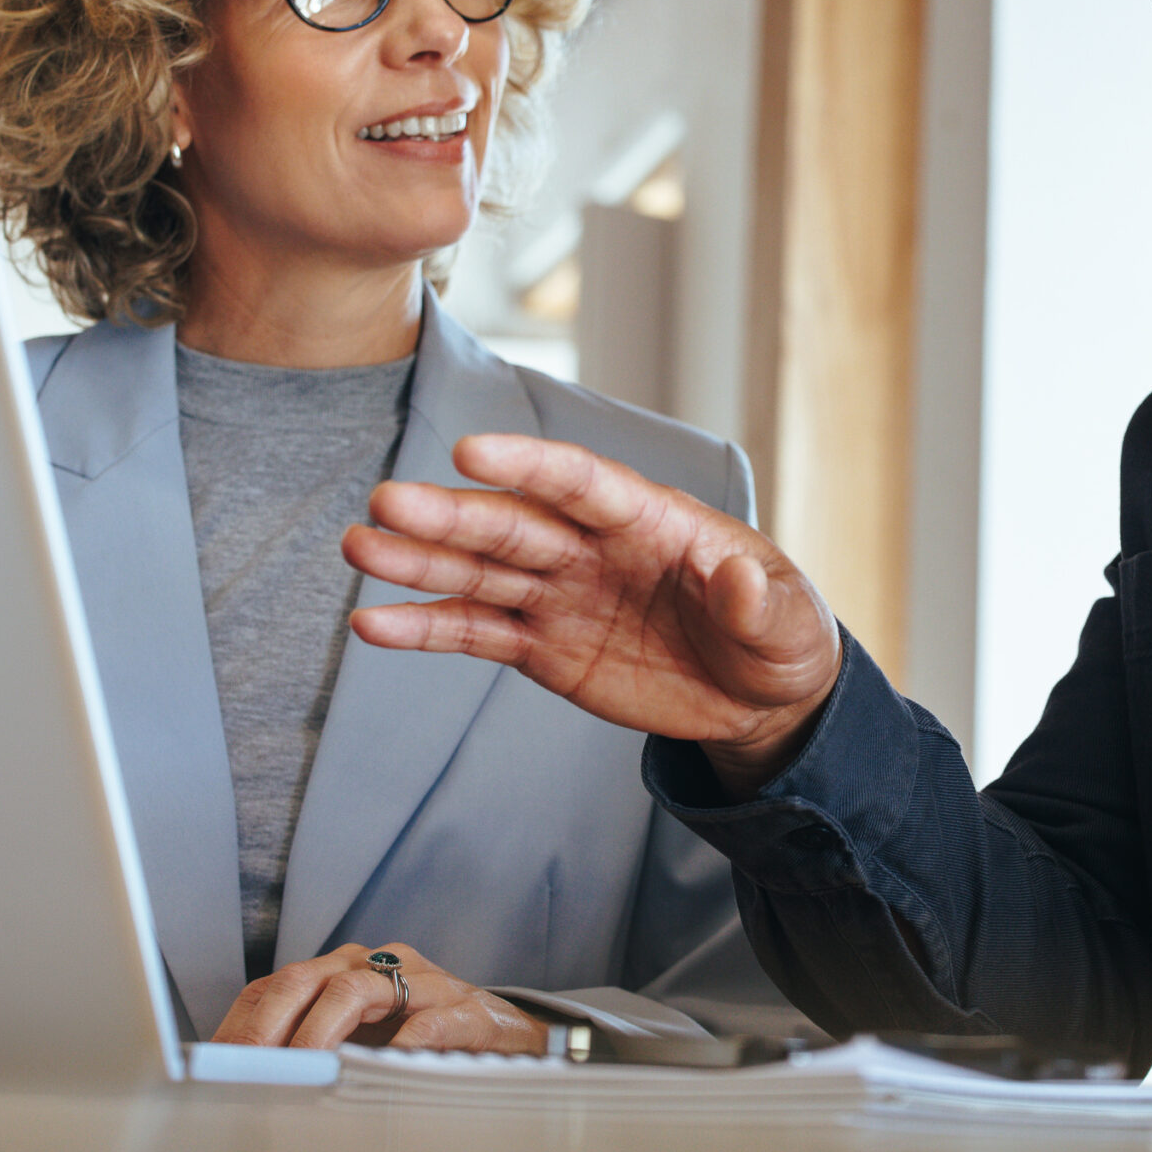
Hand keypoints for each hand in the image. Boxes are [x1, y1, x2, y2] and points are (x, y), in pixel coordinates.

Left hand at [210, 942, 547, 1053]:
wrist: (508, 1036)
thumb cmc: (421, 1038)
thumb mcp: (360, 1038)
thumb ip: (310, 1046)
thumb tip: (242, 1081)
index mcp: (345, 969)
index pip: (279, 984)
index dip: (244, 1022)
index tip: (215, 1064)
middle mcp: (379, 965)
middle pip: (309, 978)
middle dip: (270, 1022)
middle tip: (247, 1066)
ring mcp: (423, 984)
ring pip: (359, 989)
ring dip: (321, 1030)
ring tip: (301, 1068)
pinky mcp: (467, 1011)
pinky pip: (431, 1021)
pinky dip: (404, 1041)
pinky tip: (383, 1064)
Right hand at [343, 434, 841, 791]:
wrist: (758, 698)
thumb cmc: (781, 638)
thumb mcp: (792, 627)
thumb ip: (763, 603)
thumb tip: (739, 579)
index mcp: (655, 521)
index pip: (585, 484)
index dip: (530, 467)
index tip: (471, 452)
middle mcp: (594, 548)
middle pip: (515, 524)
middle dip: (452, 516)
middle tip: (387, 503)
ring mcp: (562, 594)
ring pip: (481, 572)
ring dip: (420, 561)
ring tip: (359, 547)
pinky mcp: (542, 645)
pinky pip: (477, 633)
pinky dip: (426, 628)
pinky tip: (373, 623)